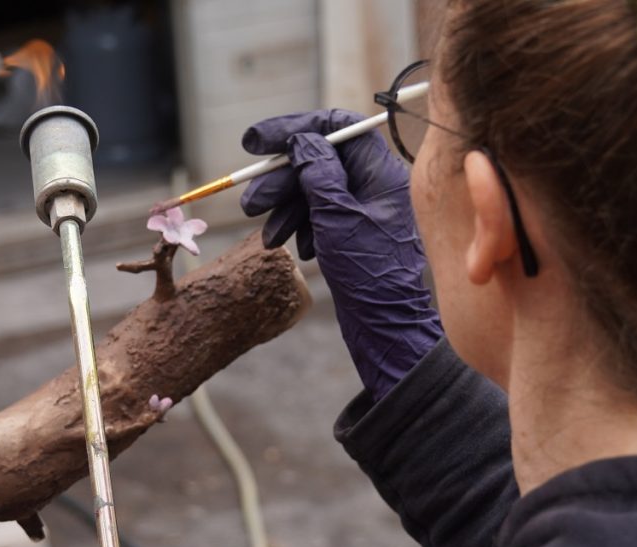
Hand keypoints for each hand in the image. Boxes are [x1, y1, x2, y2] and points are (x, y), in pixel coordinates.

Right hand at [240, 109, 442, 399]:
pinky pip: (318, 216)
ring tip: (269, 235)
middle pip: (317, 161)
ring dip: (284, 208)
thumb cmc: (369, 273)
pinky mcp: (352, 234)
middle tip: (250, 201)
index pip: (336, 128)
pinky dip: (300, 227)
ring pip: (313, 191)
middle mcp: (373, 185)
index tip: (255, 141)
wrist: (385, 327)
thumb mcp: (336, 216)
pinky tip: (298, 249)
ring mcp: (363, 210)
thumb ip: (317, 171)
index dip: (293, 128)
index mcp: (380, 171)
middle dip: (280, 179)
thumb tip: (302, 139)